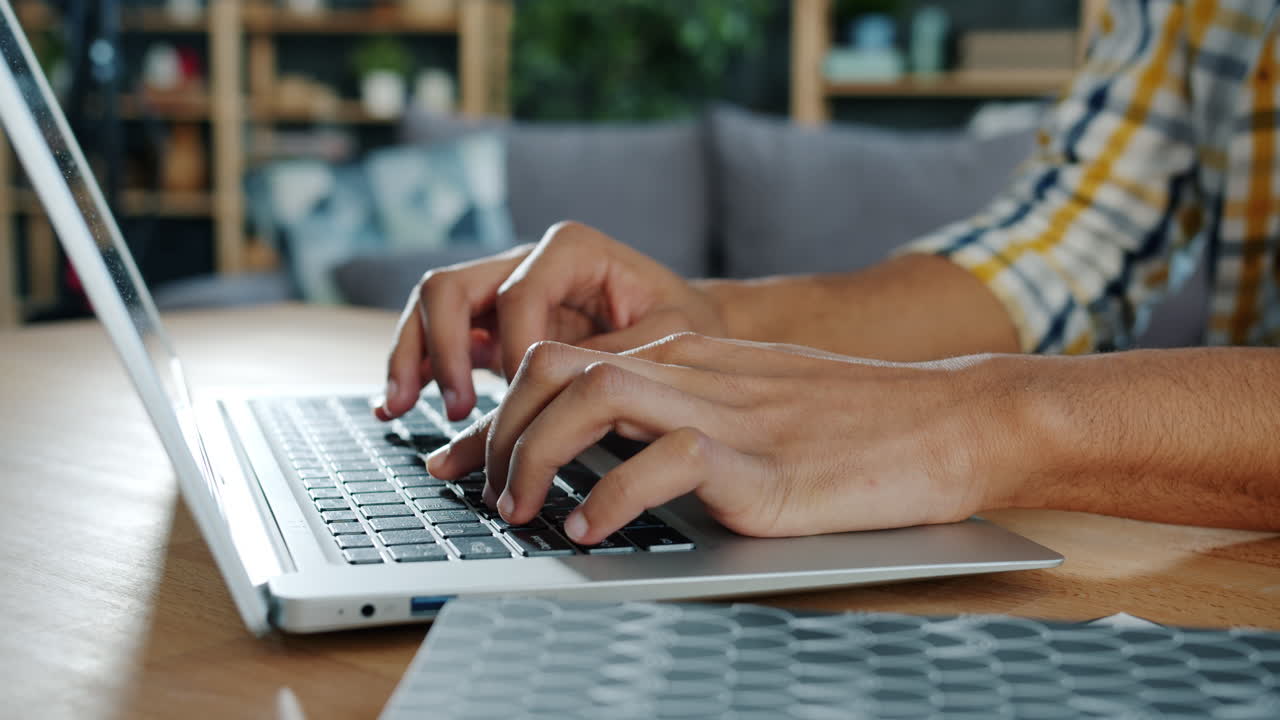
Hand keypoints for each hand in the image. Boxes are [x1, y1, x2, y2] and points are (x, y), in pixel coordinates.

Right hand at [376, 221, 724, 421]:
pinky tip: (397, 408)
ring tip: (398, 410)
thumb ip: (602, 365)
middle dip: (439, 347)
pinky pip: (441, 338)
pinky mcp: (493, 325)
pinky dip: (417, 369)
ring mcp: (504, 290)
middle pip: (451, 287)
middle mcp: (528, 260)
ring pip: (432, 307)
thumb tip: (551, 410)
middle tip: (454, 408)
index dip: (514, 352)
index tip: (529, 401)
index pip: (517, 295)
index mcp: (572, 249)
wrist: (694, 329)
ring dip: (411, 356)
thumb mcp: (662, 344)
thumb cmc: (685, 330)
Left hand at [426, 333, 1020, 543]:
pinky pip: (662, 461)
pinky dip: (611, 496)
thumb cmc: (857, 424)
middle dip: (499, 428)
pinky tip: (590, 532)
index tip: (459, 462)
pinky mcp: (760, 461)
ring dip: (536, 453)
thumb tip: (610, 462)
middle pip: (556, 365)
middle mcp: (693, 369)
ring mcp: (725, 409)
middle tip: (486, 492)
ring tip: (522, 510)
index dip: (497, 412)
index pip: (564, 360)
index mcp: (687, 354)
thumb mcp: (752, 405)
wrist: (950, 421)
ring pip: (592, 394)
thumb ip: (681, 417)